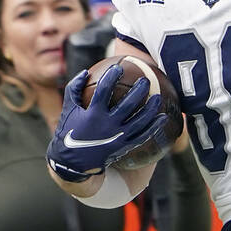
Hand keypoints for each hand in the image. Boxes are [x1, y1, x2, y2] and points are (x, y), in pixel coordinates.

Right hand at [46, 64, 167, 180]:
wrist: (72, 163)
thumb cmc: (69, 131)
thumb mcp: (68, 109)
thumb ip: (74, 89)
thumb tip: (86, 71)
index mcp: (92, 114)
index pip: (104, 90)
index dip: (111, 77)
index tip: (118, 67)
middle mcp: (106, 125)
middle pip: (128, 105)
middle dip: (138, 91)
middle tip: (146, 80)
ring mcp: (117, 137)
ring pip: (139, 121)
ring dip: (150, 108)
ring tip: (158, 97)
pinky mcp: (123, 146)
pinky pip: (142, 136)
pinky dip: (153, 127)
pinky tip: (162, 117)